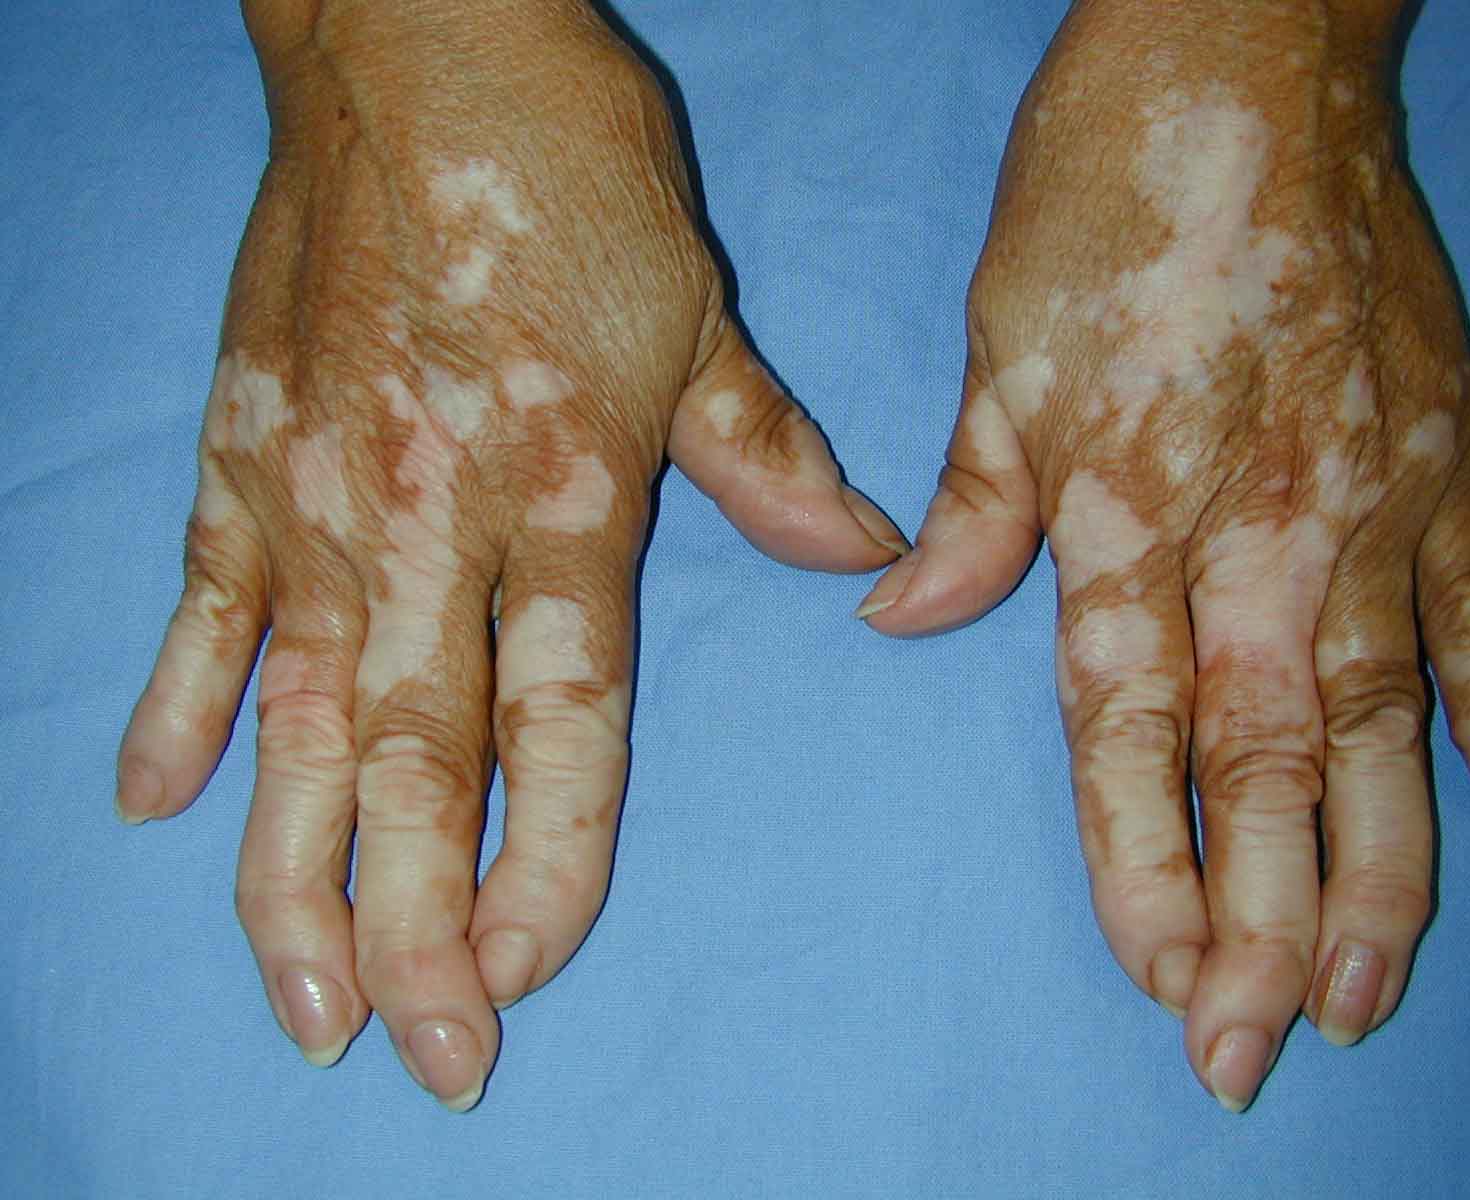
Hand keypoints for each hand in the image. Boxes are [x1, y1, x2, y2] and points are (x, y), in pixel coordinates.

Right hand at [116, 0, 903, 1110]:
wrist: (421, 45)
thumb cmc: (573, 180)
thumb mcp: (702, 319)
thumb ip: (765, 459)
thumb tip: (863, 557)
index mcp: (566, 498)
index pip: (558, 727)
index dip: (545, 861)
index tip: (530, 973)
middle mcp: (431, 522)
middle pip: (410, 764)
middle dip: (413, 930)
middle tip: (415, 1056)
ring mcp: (316, 495)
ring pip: (287, 724)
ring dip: (284, 876)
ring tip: (298, 999)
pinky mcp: (237, 451)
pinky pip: (195, 606)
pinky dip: (169, 708)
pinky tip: (151, 808)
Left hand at [858, 0, 1469, 1109]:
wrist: (1245, 61)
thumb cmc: (1107, 200)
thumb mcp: (1001, 350)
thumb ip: (977, 506)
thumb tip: (908, 618)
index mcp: (1129, 512)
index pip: (1130, 733)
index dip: (1142, 866)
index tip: (1159, 977)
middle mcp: (1257, 534)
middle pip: (1264, 765)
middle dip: (1263, 924)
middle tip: (1261, 1053)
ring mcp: (1372, 506)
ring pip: (1384, 727)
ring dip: (1384, 870)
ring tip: (1371, 991)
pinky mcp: (1450, 461)